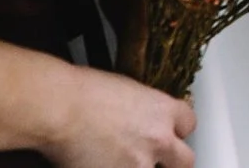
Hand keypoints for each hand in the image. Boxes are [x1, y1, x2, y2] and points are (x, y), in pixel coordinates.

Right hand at [41, 68, 193, 167]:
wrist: (59, 108)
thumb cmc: (80, 92)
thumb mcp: (124, 89)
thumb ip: (141, 109)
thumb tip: (138, 118)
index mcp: (162, 110)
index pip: (189, 124)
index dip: (177, 130)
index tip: (170, 134)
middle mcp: (159, 138)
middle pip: (185, 160)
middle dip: (173, 161)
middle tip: (159, 160)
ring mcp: (141, 163)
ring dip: (141, 166)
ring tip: (121, 160)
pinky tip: (101, 164)